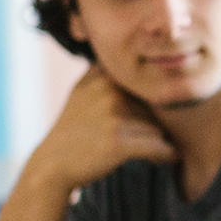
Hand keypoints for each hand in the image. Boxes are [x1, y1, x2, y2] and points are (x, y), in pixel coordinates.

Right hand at [25, 68, 178, 193]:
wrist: (52, 164)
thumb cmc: (72, 128)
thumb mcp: (81, 90)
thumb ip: (102, 71)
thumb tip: (133, 56)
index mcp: (104, 75)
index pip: (148, 86)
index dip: (153, 103)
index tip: (153, 117)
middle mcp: (109, 91)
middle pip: (155, 106)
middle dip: (158, 123)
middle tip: (157, 137)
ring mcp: (113, 116)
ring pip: (158, 127)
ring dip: (161, 140)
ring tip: (155, 150)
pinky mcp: (118, 142)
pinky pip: (158, 146)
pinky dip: (166, 154)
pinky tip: (168, 157)